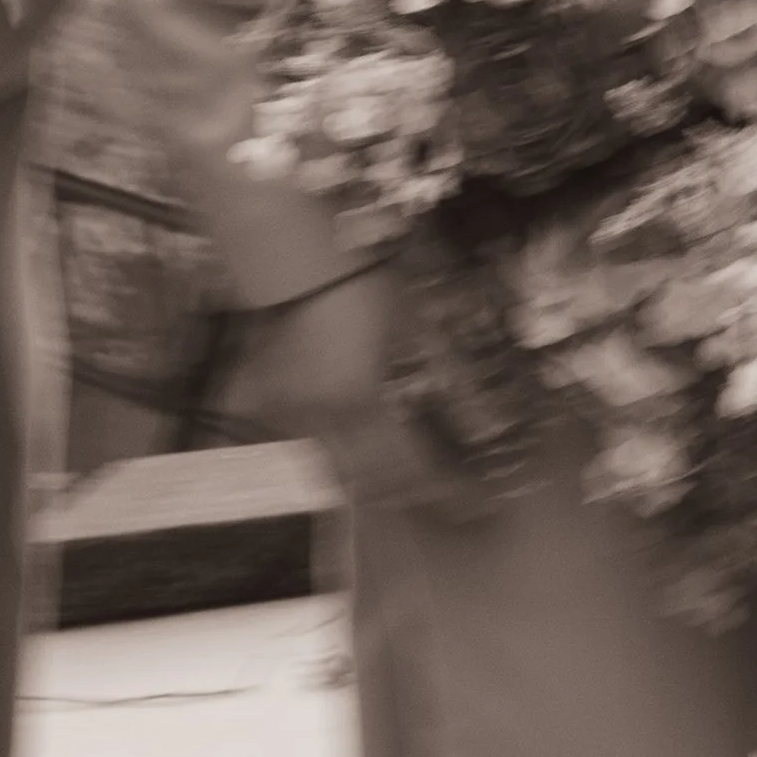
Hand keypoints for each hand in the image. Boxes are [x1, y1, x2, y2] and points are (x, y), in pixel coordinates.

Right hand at [234, 266, 487, 520]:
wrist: (298, 256)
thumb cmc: (366, 282)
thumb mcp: (417, 327)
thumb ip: (449, 379)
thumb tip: (484, 427)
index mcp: (359, 401)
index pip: (410, 467)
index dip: (444, 488)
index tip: (474, 500)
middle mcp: (322, 421)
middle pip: (371, 484)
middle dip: (412, 496)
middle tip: (447, 498)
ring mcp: (292, 417)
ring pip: (337, 474)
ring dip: (376, 483)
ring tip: (412, 482)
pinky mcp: (273, 407)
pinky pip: (314, 449)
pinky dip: (344, 458)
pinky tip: (364, 447)